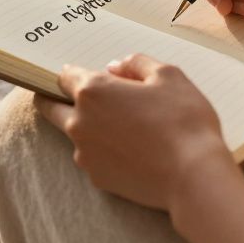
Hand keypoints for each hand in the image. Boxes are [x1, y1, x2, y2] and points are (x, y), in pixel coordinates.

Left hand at [35, 54, 238, 211]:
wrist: (193, 176)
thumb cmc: (184, 121)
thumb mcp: (168, 76)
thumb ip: (137, 63)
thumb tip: (116, 67)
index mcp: (93, 91)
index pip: (64, 76)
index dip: (74, 73)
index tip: (80, 75)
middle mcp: (80, 122)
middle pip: (50, 107)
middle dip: (55, 99)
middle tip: (71, 97)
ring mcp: (85, 154)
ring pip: (73, 135)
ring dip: (86, 127)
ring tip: (122, 128)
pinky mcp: (97, 179)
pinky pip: (92, 158)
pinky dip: (103, 152)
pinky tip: (131, 151)